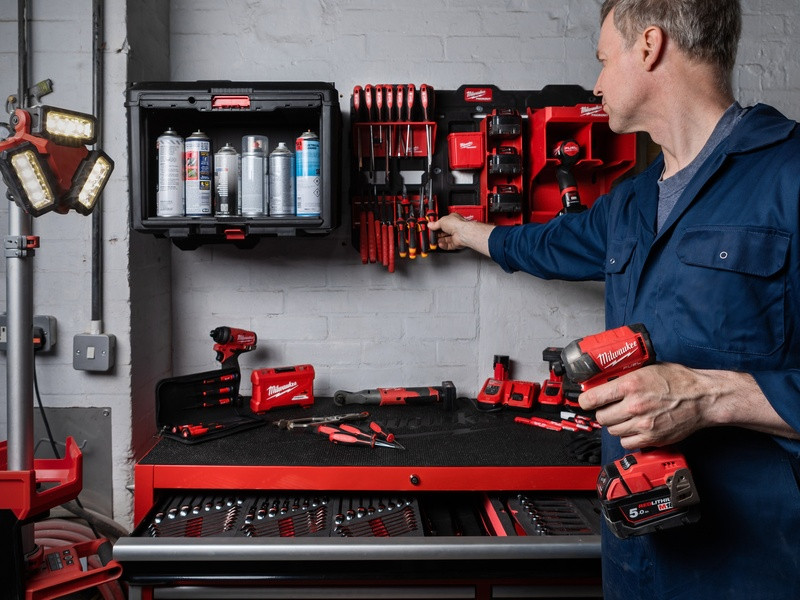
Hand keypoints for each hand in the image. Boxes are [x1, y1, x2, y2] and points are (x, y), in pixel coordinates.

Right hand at [428, 213, 493, 254]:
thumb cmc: (457, 224)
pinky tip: (440, 244)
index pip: (443, 223)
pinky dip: (443, 245)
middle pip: (443, 232)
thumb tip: (430, 225)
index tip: (431, 228)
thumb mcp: (442, 221)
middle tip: (431, 236)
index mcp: (452, 219)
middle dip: (437, 234)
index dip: (436, 225)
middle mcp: (455, 227)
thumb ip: (435, 224)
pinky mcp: (456, 243)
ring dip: (439, 240)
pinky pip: (448, 245)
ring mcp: (456, 236)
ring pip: (445, 239)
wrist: (463, 232)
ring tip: (434, 241)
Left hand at [577, 363, 713, 448]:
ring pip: (612, 430)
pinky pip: (626, 443)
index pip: (592, 398)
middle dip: (602, 412)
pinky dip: (627, 437)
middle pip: (601, 417)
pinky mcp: (652, 438)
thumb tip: (604, 381)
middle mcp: (634, 405)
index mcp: (630, 384)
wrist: (703, 398)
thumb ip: (625, 377)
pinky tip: (633, 428)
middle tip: (609, 408)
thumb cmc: (679, 381)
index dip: (585, 401)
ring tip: (624, 417)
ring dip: (615, 425)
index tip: (585, 401)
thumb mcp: (648, 369)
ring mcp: (643, 424)